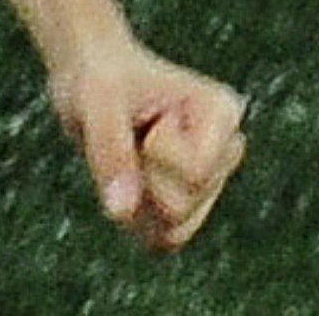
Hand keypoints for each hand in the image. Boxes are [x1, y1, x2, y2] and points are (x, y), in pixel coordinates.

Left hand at [51, 39, 245, 251]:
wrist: (90, 77)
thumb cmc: (98, 79)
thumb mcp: (94, 100)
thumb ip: (110, 152)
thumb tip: (120, 214)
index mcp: (222, 113)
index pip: (196, 173)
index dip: (153, 154)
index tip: (144, 118)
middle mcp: (228, 151)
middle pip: (182, 205)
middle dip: (140, 177)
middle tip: (132, 137)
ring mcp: (213, 182)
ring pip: (174, 229)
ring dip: (136, 199)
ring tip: (132, 155)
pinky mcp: (190, 204)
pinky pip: (164, 240)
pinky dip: (136, 220)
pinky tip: (129, 181)